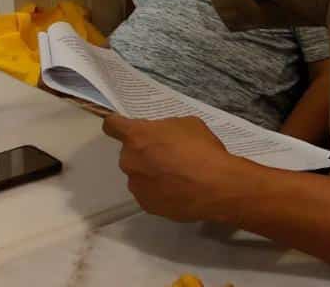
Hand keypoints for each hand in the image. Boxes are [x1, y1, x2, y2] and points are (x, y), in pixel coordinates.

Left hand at [102, 115, 249, 221]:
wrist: (217, 187)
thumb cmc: (202, 150)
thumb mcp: (187, 124)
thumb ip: (165, 128)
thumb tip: (160, 136)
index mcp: (136, 136)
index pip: (112, 125)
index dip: (118, 124)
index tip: (125, 126)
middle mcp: (129, 161)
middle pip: (129, 152)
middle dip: (144, 151)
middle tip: (167, 154)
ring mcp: (136, 186)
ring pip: (138, 174)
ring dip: (150, 172)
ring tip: (176, 176)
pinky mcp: (146, 205)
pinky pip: (148, 192)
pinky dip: (158, 190)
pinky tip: (178, 190)